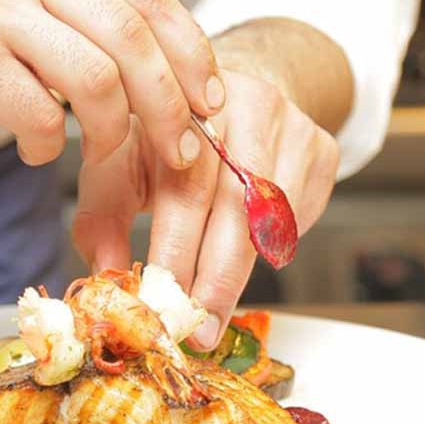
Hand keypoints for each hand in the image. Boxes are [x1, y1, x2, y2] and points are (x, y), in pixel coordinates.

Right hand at [0, 0, 223, 167]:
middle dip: (170, 104)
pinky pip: (36, 113)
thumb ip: (85, 17)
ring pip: (95, 78)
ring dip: (115, 131)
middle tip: (182, 149)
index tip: (210, 99)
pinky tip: (33, 149)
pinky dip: (46, 144)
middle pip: (133, 40)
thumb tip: (160, 79)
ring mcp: (0, 13)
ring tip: (105, 155)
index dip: (191, 52)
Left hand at [72, 69, 339, 349]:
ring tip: (215, 311)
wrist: (228, 93)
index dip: (176, 253)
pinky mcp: (321, 148)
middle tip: (200, 330)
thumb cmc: (165, 139)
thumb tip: (105, 278)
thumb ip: (103, 217)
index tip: (163, 307)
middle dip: (216, 279)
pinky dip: (273, 248)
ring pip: (274, 217)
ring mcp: (290, 124)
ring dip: (243, 273)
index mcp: (181, 106)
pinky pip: (300, 215)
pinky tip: (245, 255)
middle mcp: (242, 105)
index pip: (185, 188)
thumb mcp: (121, 163)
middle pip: (238, 206)